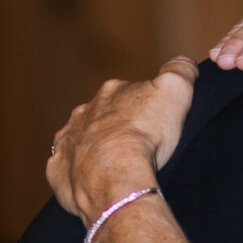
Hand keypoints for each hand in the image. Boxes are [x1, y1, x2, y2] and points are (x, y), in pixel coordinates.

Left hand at [46, 57, 198, 220]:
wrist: (114, 177)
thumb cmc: (144, 136)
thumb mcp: (174, 91)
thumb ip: (179, 71)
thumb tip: (183, 61)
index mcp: (111, 92)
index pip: (127, 93)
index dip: (141, 106)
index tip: (152, 122)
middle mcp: (83, 113)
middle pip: (101, 116)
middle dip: (115, 127)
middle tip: (135, 146)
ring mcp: (68, 142)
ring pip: (80, 140)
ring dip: (93, 149)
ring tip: (114, 166)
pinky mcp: (60, 170)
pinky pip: (66, 169)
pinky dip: (77, 173)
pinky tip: (92, 181)